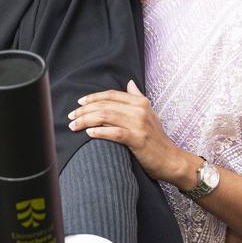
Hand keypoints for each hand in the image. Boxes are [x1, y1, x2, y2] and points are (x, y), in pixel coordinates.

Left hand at [68, 81, 194, 187]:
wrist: (171, 160)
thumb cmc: (157, 139)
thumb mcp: (150, 114)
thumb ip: (137, 98)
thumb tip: (129, 82)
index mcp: (141, 102)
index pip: (111, 95)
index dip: (93, 97)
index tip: (79, 103)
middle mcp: (140, 110)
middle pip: (105, 105)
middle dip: (84, 110)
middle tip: (71, 117)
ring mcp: (139, 124)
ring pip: (106, 117)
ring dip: (86, 121)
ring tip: (74, 126)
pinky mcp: (138, 139)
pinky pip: (114, 133)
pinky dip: (100, 132)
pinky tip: (89, 133)